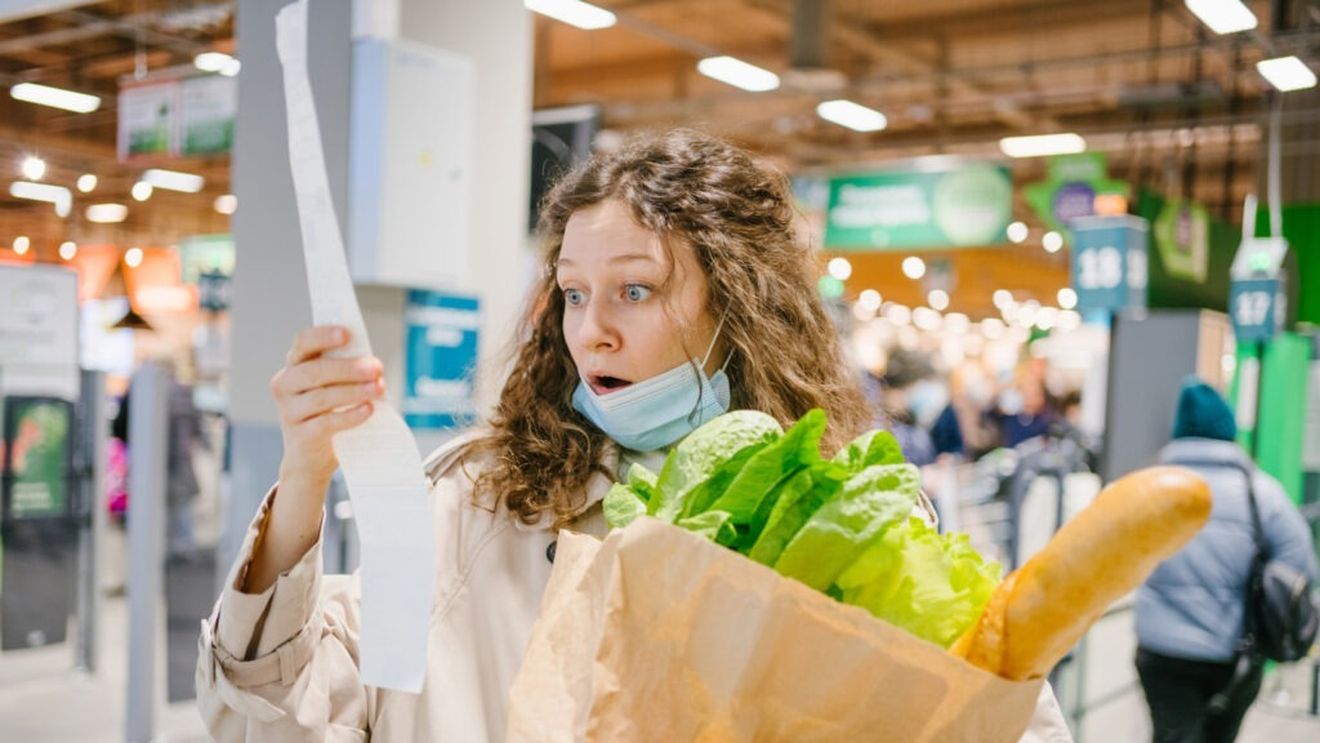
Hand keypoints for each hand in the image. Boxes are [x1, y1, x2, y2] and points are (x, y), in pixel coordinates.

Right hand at [270, 325, 383, 487]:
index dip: (323, 336)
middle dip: (348, 368)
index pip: (303, 343)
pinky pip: (326, 423)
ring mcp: (289, 412)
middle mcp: (285, 385)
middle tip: (376, 367)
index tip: (347, 334)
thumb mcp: (334, 387)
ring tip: (379, 388)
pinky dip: (350, 415)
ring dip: (354, 391)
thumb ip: (346, 372)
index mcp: (295, 365)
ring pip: (322, 397)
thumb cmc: (329, 412)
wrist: (311, 458)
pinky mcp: (300, 437)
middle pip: (314, 371)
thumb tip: (373, 365)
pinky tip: (368, 410)